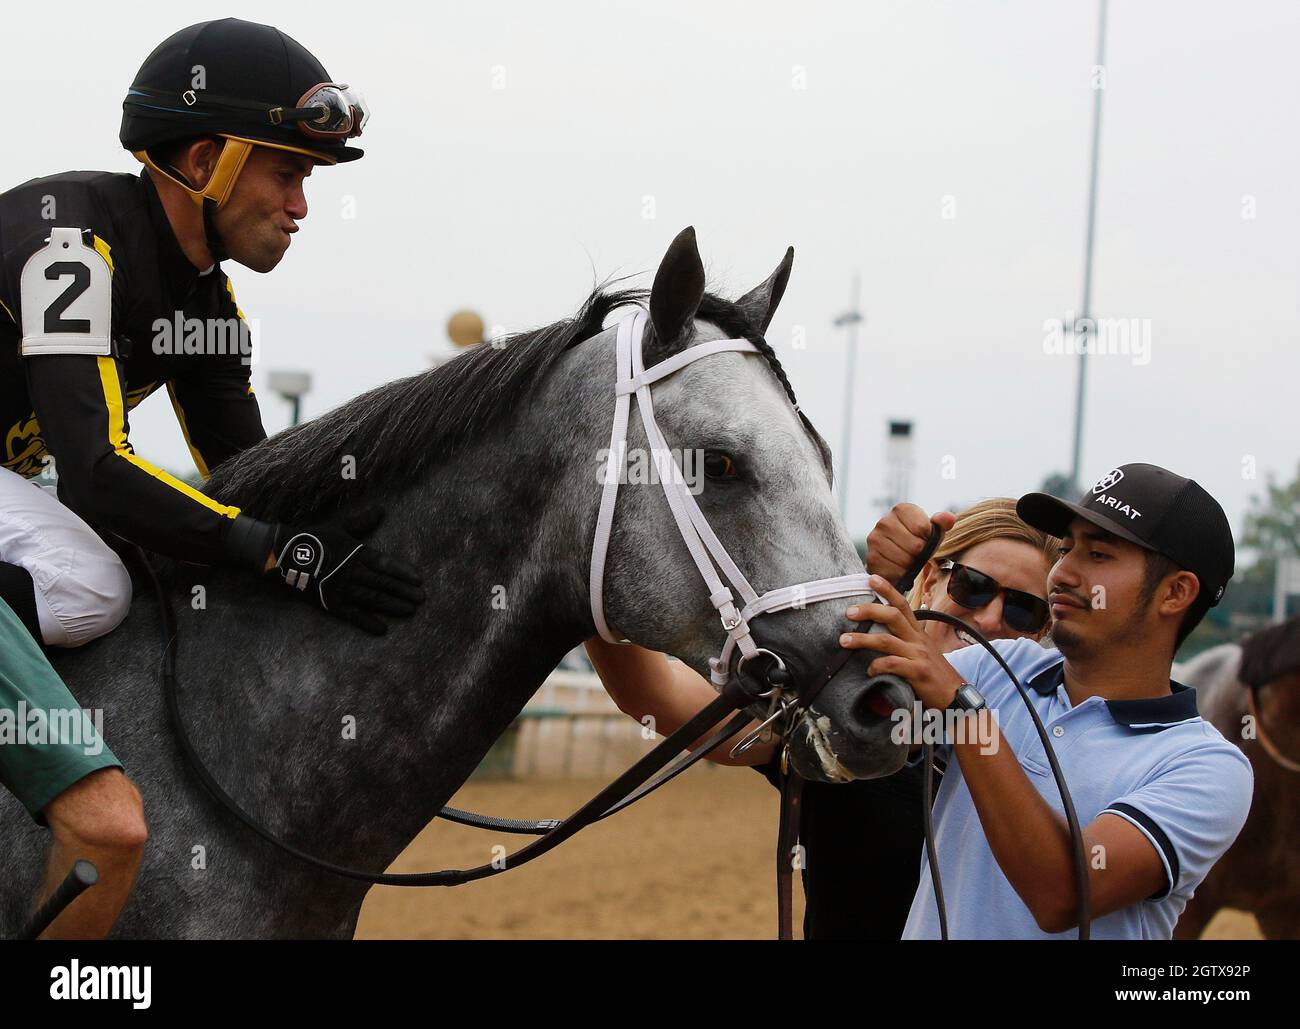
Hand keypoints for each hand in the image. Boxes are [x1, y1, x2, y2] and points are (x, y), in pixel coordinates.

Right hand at [269, 507, 424, 634]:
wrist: (281, 555)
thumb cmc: (313, 539)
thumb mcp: (339, 527)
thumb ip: (362, 522)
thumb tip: (382, 509)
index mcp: (355, 552)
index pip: (384, 563)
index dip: (402, 571)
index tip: (419, 579)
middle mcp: (350, 572)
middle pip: (382, 583)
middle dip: (403, 592)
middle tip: (422, 599)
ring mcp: (340, 589)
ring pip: (372, 599)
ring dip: (392, 606)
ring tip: (410, 611)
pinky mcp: (329, 603)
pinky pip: (351, 615)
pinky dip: (367, 623)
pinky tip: (382, 629)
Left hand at [840, 574, 964, 710]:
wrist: (956, 697)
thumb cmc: (933, 674)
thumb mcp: (921, 651)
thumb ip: (904, 640)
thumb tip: (879, 632)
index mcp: (917, 633)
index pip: (903, 604)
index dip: (888, 590)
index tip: (871, 578)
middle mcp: (918, 640)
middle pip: (893, 615)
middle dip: (869, 610)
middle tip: (849, 611)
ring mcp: (919, 655)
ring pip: (886, 640)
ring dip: (862, 639)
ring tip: (844, 640)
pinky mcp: (918, 672)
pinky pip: (893, 664)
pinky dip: (877, 666)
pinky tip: (869, 671)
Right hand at [865, 504, 955, 581]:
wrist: (898, 556)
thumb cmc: (918, 540)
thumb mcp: (933, 531)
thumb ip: (943, 523)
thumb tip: (949, 518)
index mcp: (901, 509)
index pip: (922, 528)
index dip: (928, 538)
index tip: (925, 540)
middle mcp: (884, 521)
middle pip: (915, 545)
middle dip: (921, 554)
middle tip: (918, 554)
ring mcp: (875, 539)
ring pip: (905, 559)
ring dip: (911, 565)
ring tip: (909, 561)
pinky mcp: (871, 557)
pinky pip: (894, 571)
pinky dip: (901, 573)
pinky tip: (901, 568)